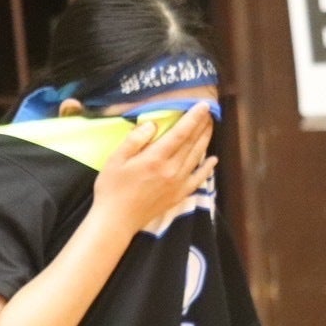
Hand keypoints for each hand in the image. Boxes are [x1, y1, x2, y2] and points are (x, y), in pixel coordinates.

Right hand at [91, 101, 216, 233]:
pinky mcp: (178, 195)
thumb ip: (135, 139)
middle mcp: (172, 169)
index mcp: (156, 158)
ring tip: (210, 127)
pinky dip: (207, 169)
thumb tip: (153, 124)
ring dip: (205, 140)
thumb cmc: (112, 188)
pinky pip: (198, 179)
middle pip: (192, 143)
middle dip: (202, 125)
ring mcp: (178, 183)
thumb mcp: (115, 159)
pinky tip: (213, 160)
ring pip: (197, 157)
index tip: (203, 104)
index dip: (194, 117)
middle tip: (209, 112)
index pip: (181, 133)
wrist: (116, 220)